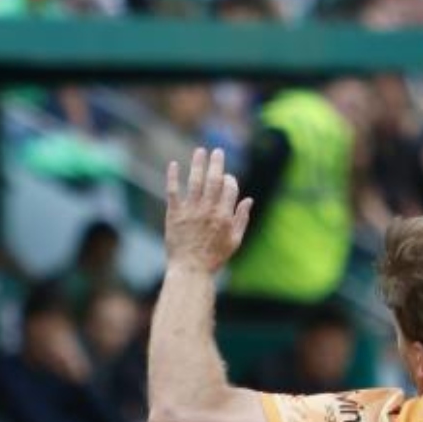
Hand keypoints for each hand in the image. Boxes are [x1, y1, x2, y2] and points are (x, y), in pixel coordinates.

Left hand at [164, 148, 252, 274]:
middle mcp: (208, 210)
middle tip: (217, 151)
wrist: (190, 270)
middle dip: (217, 163)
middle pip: (214, 180)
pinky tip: (173, 165)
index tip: (227, 177)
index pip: (230, 188)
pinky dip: (173, 177)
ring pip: (195, 181)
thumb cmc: (214, 259)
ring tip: (200, 151)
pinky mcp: (174, 214)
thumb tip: (249, 200)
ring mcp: (191, 211)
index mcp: (224, 216)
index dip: (230, 179)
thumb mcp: (235, 241)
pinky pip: (173, 191)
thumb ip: (242, 219)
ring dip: (198, 164)